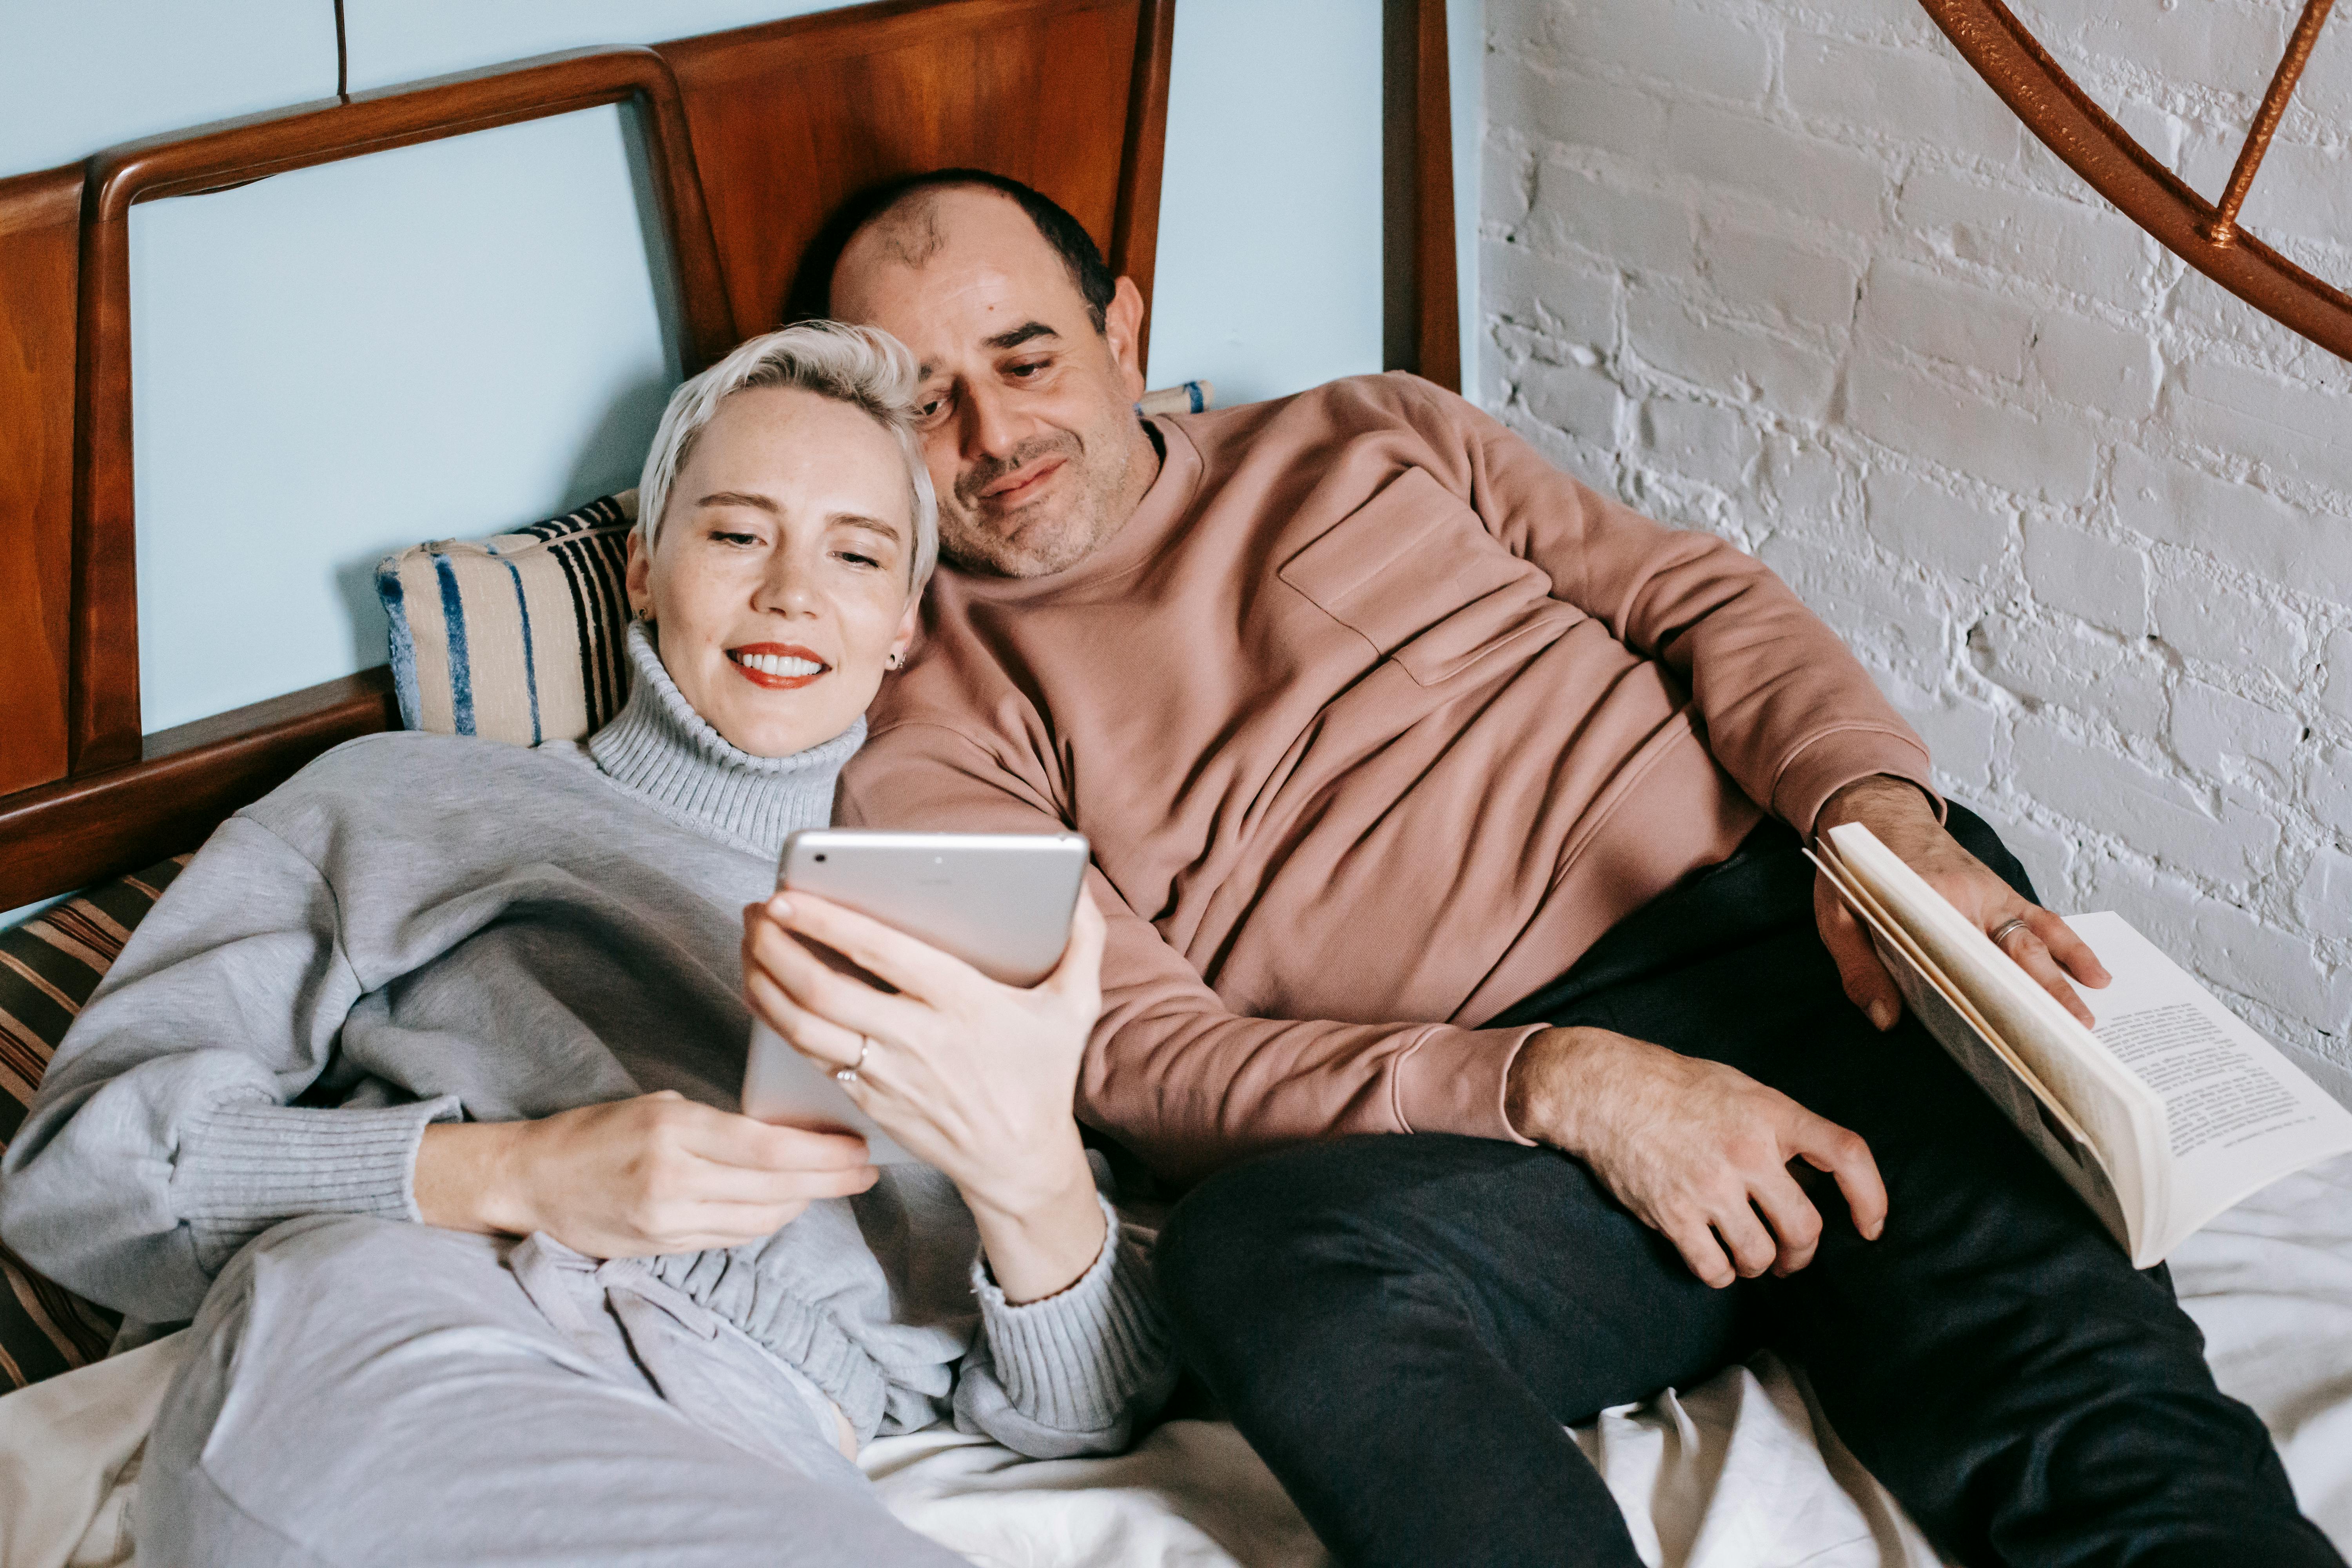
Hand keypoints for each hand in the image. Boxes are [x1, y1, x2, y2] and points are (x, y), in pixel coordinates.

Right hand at [415, 1091, 877, 1257]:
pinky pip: (734, 1237)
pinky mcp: (663, 1248)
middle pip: (776, 1189)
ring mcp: (668, 1221)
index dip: (824, 1155)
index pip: (770, 1150)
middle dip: (831, 1181)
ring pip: (761, 1220)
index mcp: (675, 1132)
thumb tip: (787, 1137)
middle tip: (867, 1170)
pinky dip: (768, 1221)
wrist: (534, 1180)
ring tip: (835, 1184)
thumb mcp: (660, 1109)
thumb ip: (719, 1126)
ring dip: (804, 1203)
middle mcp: (674, 1181)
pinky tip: (788, 1205)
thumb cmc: (599, 1132)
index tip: (860, 1148)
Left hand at [742, 890, 1109, 1301]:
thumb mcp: (1075, 1007)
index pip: (880, 952)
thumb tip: (1078, 887)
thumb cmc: (1042, 1076)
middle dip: (777, 946)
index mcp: (963, 1003)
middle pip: (824, 989)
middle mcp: (917, 1038)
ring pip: (804, 1027)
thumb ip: (1082, 942)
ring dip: (765, 981)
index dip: (826, 921)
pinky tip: (763, 991)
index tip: (788, 894)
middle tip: (755, 911)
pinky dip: (777, 1021)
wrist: (1019, 1161)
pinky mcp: (867, 1100)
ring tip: (750, 943)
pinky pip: (810, 1057)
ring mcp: (887, 1075)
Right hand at [1505, 1026, 1886, 1286]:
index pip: (1846, 1155)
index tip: (1871, 1226)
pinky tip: (1712, 1257)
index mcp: (1771, 1114)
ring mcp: (1709, 1185)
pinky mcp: (1673, 1213)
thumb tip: (1815, 1173)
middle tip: (1790, 1256)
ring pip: (1761, 1255)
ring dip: (1760, 1265)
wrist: (1603, 1089)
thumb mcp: (1740, 1088)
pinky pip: (1714, 1268)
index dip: (1871, 1197)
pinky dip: (1719, 1272)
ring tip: (1748, 1256)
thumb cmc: (1674, 1086)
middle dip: (1802, 1252)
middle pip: (1806, 1227)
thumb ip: (1780, 1127)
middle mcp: (1747, 1151)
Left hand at [1814, 775, 2109, 1027]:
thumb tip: (1885, 1017)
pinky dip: (2067, 944)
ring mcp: (1991, 894)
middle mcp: (1971, 897)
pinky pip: (2040, 919)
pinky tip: (2091, 972)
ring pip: (2035, 938)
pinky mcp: (2000, 892)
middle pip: (2013, 953)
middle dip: (2042, 997)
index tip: (2008, 1034)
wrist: (1874, 812)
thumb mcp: (1838, 917)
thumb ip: (1859, 966)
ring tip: (2086, 1021)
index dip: (1990, 998)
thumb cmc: (1854, 868)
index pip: (1968, 959)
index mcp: (1932, 902)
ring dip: (2062, 977)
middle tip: (2067, 1039)